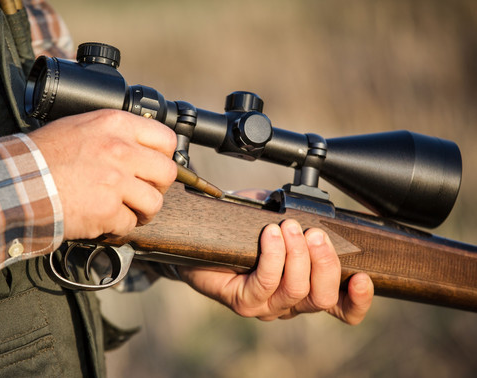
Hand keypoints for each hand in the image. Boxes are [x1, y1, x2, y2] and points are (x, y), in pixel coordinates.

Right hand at [29, 110, 176, 238]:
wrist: (17, 181)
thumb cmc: (42, 155)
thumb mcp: (81, 127)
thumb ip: (114, 135)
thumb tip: (139, 147)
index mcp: (116, 124)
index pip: (166, 139)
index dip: (163, 157)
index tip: (154, 167)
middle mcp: (121, 150)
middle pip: (167, 173)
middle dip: (157, 186)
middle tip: (142, 192)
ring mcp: (116, 181)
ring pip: (154, 202)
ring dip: (142, 211)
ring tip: (126, 211)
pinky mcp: (108, 210)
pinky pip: (129, 224)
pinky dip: (118, 227)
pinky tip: (104, 221)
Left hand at [178, 220, 373, 324]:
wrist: (198, 240)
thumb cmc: (242, 230)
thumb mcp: (278, 217)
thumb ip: (301, 216)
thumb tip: (315, 207)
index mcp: (306, 288)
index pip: (342, 308)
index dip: (358, 299)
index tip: (364, 277)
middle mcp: (289, 304)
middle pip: (322, 298)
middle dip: (325, 262)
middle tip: (316, 233)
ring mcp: (265, 306)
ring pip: (296, 291)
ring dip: (297, 255)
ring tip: (288, 227)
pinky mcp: (243, 302)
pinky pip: (265, 283)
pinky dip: (273, 256)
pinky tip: (270, 235)